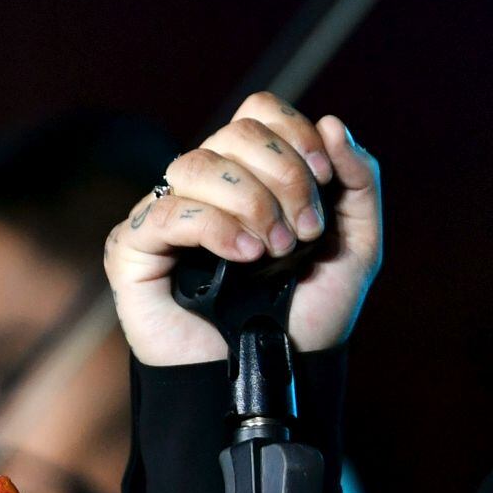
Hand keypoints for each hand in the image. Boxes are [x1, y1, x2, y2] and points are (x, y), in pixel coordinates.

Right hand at [104, 93, 382, 365]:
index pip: (258, 112)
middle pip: (235, 134)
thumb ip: (359, 181)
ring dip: (253, 203)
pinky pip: (167, 211)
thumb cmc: (309, 314)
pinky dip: (216, 227)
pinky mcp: (133, 250)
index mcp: (252, 176)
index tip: (324, 178)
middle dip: (285, 177)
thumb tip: (334, 123)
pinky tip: (245, 257)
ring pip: (198, 163)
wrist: (277, 379)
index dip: (294, 133)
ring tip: (276, 250)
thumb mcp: (357, 245)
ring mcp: (166, 215)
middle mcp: (206, 188)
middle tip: (305, 232)